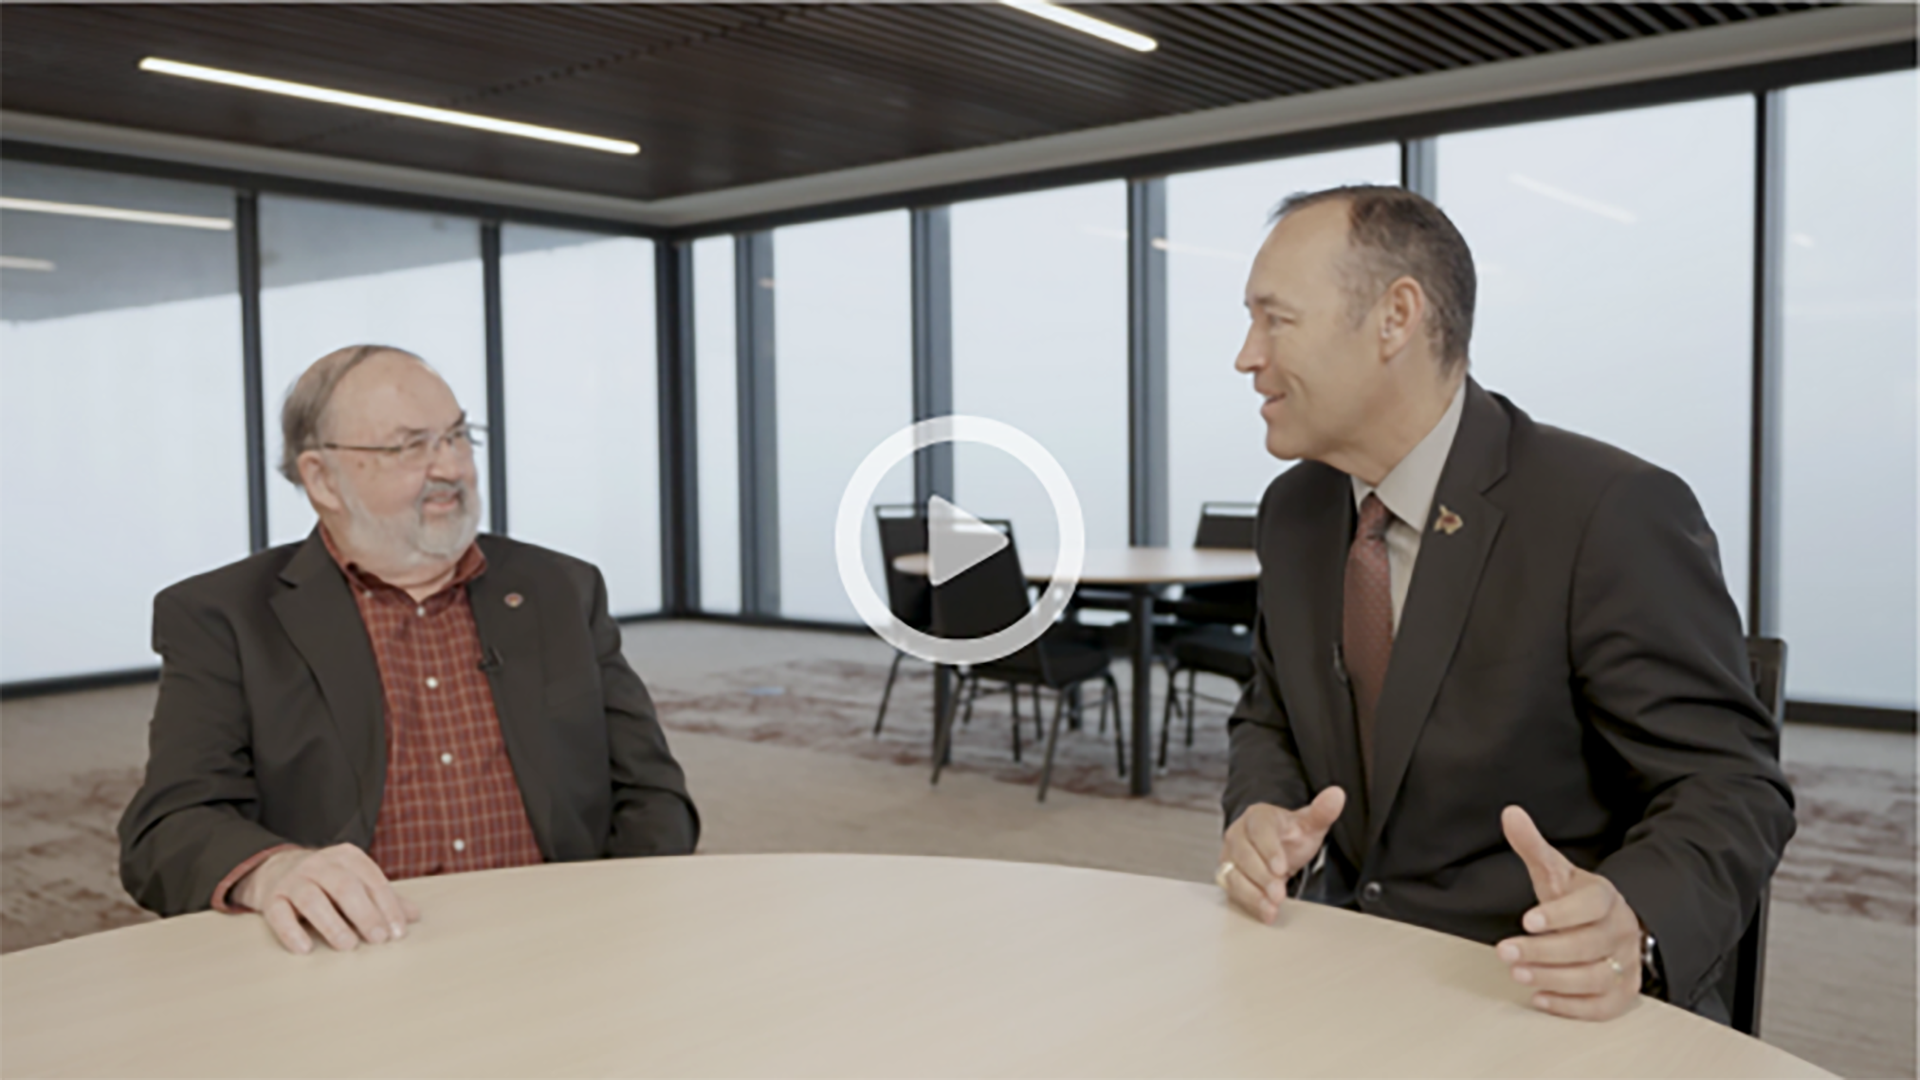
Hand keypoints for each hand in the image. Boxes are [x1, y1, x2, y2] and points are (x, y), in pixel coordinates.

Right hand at [233, 844, 419, 954]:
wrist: (276, 869)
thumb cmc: (328, 882)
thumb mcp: (356, 882)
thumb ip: (383, 898)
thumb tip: (414, 916)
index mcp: (347, 856)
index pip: (372, 880)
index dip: (387, 906)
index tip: (398, 932)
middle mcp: (319, 864)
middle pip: (344, 886)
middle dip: (364, 914)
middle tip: (378, 939)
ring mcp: (293, 880)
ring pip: (312, 899)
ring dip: (332, 923)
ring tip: (348, 945)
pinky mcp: (270, 898)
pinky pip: (279, 914)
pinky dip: (291, 932)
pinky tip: (305, 948)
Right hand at [1217, 787, 1346, 923]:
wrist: (1275, 848)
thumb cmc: (1290, 836)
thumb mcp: (1309, 824)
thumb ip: (1322, 812)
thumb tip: (1337, 794)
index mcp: (1258, 817)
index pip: (1259, 830)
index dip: (1269, 849)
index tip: (1282, 869)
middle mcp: (1238, 834)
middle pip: (1243, 854)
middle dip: (1261, 877)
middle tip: (1279, 894)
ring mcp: (1230, 855)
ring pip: (1233, 873)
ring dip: (1252, 893)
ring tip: (1272, 907)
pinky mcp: (1227, 875)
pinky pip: (1232, 889)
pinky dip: (1248, 902)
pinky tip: (1265, 912)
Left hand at [1497, 806, 1643, 1020]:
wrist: (1611, 924)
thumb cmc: (1576, 899)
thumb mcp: (1555, 870)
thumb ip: (1532, 845)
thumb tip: (1510, 813)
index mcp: (1605, 897)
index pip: (1590, 905)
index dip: (1560, 914)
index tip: (1526, 920)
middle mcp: (1621, 930)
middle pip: (1587, 945)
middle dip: (1544, 952)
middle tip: (1505, 952)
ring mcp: (1626, 962)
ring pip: (1595, 977)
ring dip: (1554, 979)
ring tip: (1518, 974)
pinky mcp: (1623, 991)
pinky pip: (1604, 1006)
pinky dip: (1573, 1006)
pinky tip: (1541, 998)